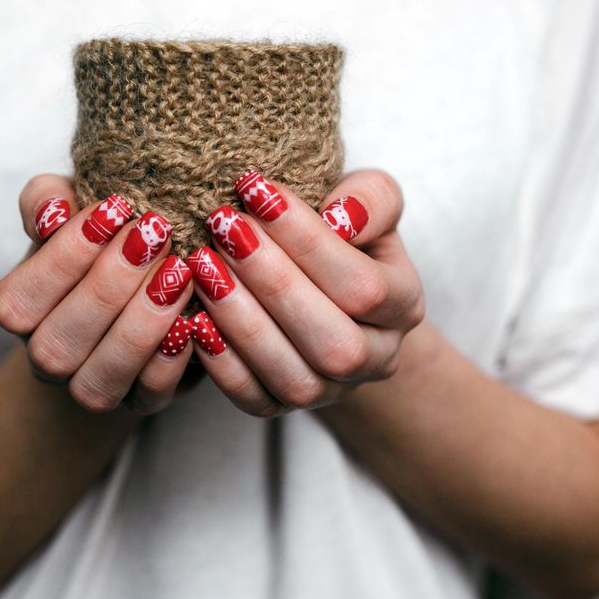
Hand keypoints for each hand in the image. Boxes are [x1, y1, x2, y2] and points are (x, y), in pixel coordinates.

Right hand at [0, 174, 196, 414]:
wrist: (138, 287)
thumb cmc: (98, 241)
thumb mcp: (69, 208)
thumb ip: (47, 199)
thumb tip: (53, 211)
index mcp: (21, 312)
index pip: (19, 299)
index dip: (64, 256)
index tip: (114, 209)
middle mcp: (48, 359)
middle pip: (57, 344)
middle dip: (108, 286)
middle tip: (155, 235)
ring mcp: (94, 387)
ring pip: (99, 381)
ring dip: (140, 325)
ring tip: (178, 273)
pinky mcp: (143, 401)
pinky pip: (150, 396)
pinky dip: (171, 361)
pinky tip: (193, 318)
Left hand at [185, 169, 424, 416]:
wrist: (323, 288)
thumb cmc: (342, 235)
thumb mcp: (367, 205)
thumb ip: (369, 199)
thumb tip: (341, 215)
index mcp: (403, 307)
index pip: (363, 285)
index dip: (307, 241)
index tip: (256, 191)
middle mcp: (376, 359)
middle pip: (333, 341)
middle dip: (272, 281)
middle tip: (224, 227)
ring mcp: (330, 391)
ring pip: (294, 377)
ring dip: (242, 321)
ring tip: (204, 266)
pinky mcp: (283, 407)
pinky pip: (255, 400)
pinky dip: (222, 363)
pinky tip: (195, 317)